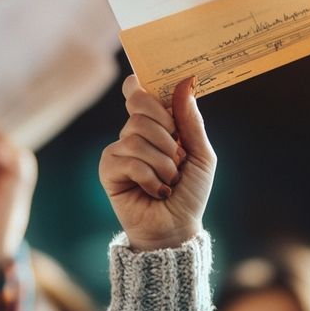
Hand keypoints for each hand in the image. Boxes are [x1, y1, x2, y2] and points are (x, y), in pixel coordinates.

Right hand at [100, 75, 216, 250]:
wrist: (177, 227)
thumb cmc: (190, 192)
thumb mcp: (201, 155)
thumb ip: (191, 121)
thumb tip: (185, 84)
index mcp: (157, 125)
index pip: (139, 93)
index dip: (138, 85)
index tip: (141, 83)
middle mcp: (135, 133)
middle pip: (140, 108)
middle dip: (166, 133)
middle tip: (177, 156)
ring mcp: (120, 150)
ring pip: (136, 136)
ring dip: (163, 163)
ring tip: (169, 180)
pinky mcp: (109, 170)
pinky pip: (129, 160)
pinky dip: (150, 178)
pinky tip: (155, 191)